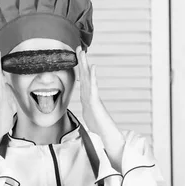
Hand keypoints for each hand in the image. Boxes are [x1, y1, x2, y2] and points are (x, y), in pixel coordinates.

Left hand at [76, 46, 123, 170]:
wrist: (108, 137)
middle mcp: (90, 95)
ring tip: (82, 53)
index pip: (82, 80)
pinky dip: (93, 78)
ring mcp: (93, 98)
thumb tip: (86, 105)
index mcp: (87, 97)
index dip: (79, 69)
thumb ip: (87, 107)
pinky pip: (93, 88)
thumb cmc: (99, 128)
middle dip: (81, 62)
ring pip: (88, 78)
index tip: (76, 58)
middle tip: (78, 48)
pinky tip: (92, 68)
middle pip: (85, 75)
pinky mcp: (96, 103)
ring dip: (85, 65)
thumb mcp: (89, 115)